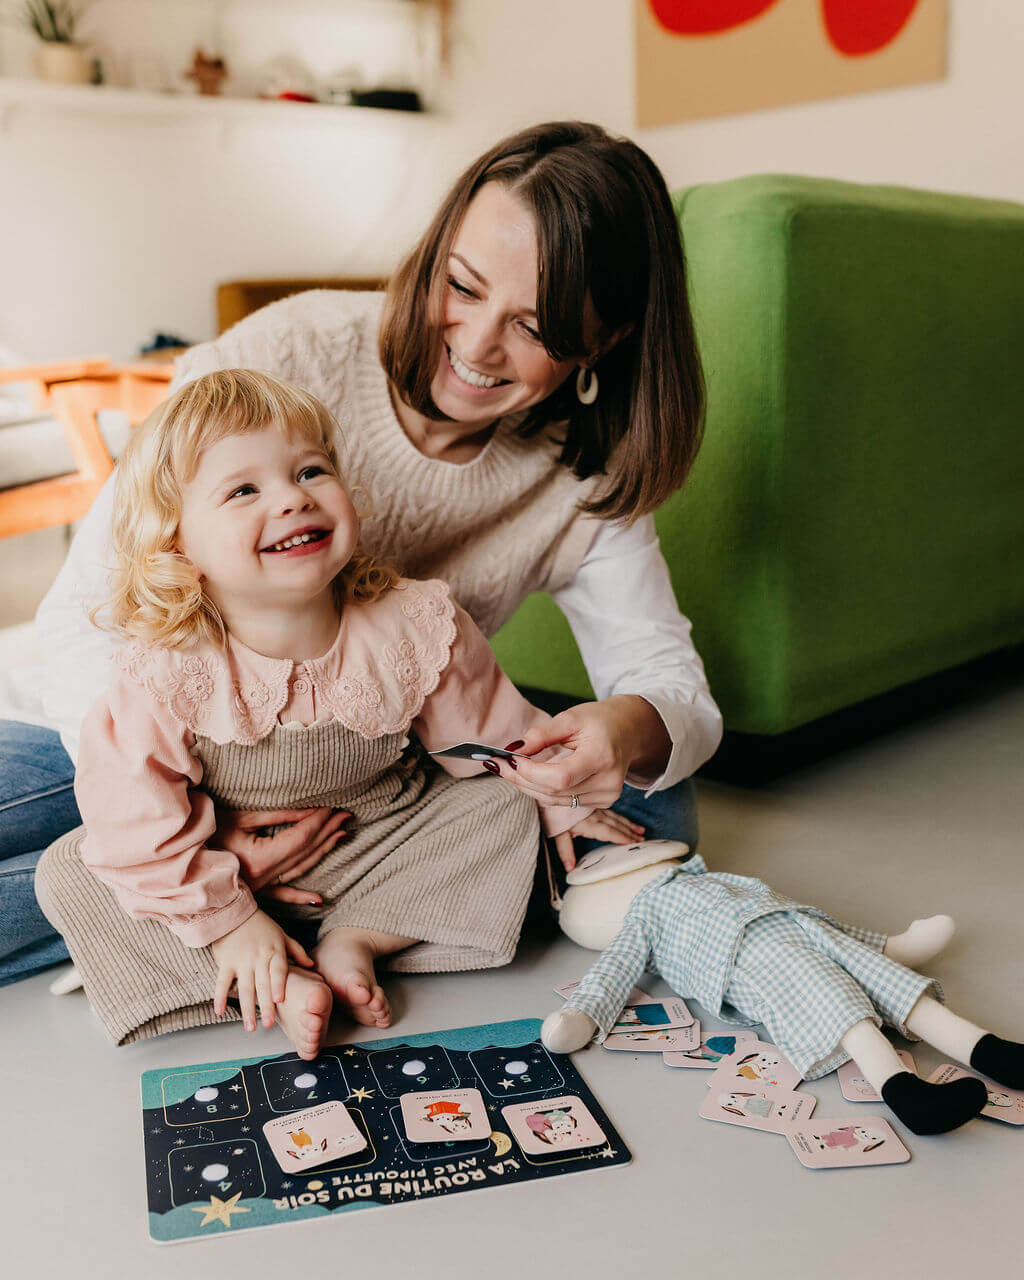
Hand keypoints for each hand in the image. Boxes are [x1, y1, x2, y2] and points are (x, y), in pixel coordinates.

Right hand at [210, 909, 314, 1030]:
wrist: (234, 912)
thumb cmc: (261, 925)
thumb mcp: (281, 934)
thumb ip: (296, 951)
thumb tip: (311, 966)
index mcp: (274, 951)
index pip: (278, 970)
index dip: (278, 985)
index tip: (279, 1001)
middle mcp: (258, 958)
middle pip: (262, 984)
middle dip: (265, 1005)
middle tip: (269, 1024)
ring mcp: (241, 961)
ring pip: (244, 988)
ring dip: (246, 1008)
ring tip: (250, 1026)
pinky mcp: (226, 962)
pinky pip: (222, 981)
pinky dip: (220, 996)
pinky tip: (220, 1011)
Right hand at [214, 805, 351, 904]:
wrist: (179, 858)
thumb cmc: (207, 832)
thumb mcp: (243, 818)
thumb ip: (278, 816)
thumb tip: (309, 810)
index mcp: (260, 858)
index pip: (301, 838)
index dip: (320, 821)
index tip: (335, 807)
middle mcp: (263, 876)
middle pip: (304, 852)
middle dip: (327, 832)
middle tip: (346, 816)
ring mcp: (259, 887)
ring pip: (299, 869)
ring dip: (322, 852)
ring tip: (342, 836)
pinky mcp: (253, 892)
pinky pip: (280, 895)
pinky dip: (299, 896)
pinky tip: (318, 899)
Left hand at [495, 696, 669, 810]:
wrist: (629, 730)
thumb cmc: (599, 721)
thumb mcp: (570, 718)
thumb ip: (541, 734)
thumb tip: (513, 749)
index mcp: (601, 756)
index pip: (560, 777)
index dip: (532, 772)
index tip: (511, 759)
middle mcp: (607, 782)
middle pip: (554, 791)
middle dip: (522, 779)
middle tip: (500, 764)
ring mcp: (607, 796)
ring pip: (555, 800)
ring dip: (528, 786)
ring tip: (512, 769)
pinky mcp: (603, 803)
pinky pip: (563, 802)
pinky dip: (544, 791)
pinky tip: (533, 777)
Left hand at [553, 807, 643, 872]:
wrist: (548, 788)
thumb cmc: (551, 812)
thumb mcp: (556, 831)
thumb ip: (565, 849)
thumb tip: (570, 868)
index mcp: (587, 823)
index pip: (608, 832)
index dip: (621, 838)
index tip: (634, 843)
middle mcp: (594, 815)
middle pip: (615, 824)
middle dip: (630, 832)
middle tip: (643, 839)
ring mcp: (594, 808)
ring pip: (615, 816)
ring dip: (628, 824)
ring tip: (641, 830)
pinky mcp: (592, 803)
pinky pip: (610, 811)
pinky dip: (620, 816)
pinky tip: (624, 819)